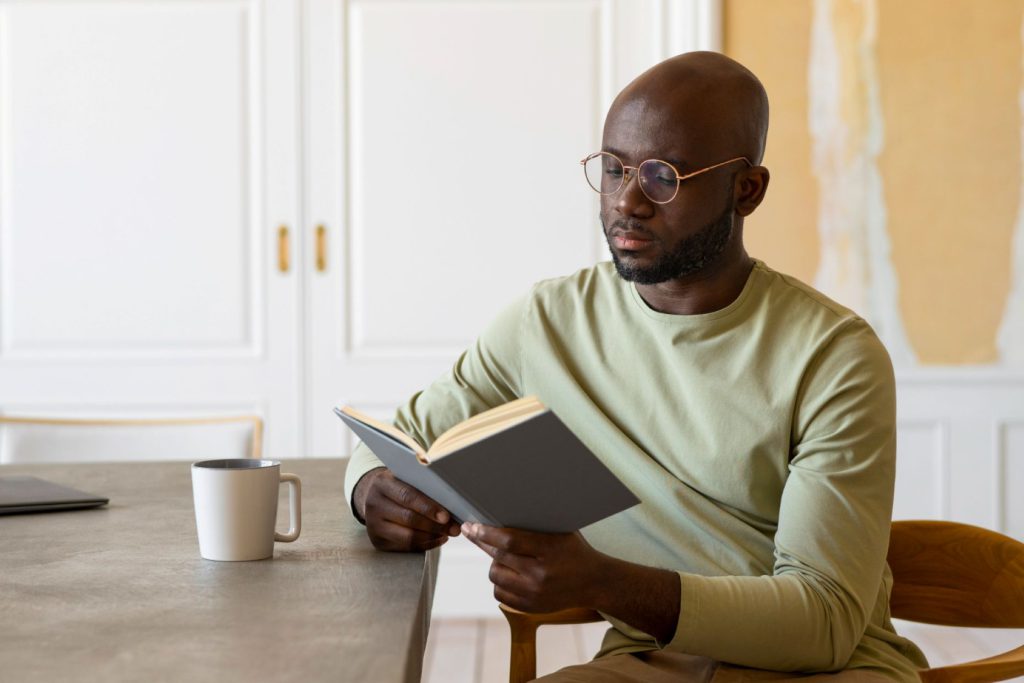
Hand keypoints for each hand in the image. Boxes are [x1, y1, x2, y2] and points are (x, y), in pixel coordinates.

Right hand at [354, 468, 460, 551]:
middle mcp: (374, 505)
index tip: (447, 516)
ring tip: (448, 533)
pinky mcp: (378, 542)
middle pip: (409, 519)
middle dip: (435, 525)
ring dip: (433, 536)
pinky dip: (426, 544)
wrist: (375, 499)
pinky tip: (439, 538)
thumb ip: (423, 485)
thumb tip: (455, 501)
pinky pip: (407, 547)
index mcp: (382, 484)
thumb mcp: (405, 479)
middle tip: (454, 528)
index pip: (408, 496)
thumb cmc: (399, 487)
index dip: (428, 507)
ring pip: (408, 537)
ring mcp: (374, 526)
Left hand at [461, 523, 605, 612]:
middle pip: (499, 558)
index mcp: (549, 550)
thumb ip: (533, 526)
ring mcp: (535, 594)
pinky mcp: (531, 607)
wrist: (594, 582)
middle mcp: (540, 574)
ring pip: (496, 576)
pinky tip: (508, 573)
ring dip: (494, 563)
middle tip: (473, 533)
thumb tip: (498, 513)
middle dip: (482, 543)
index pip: (509, 540)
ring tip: (503, 556)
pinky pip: (500, 594)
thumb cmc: (573, 550)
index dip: (487, 533)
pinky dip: (500, 581)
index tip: (472, 526)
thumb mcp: (559, 532)